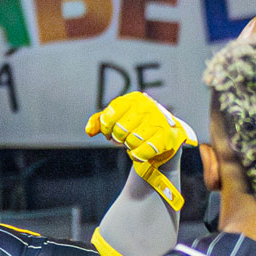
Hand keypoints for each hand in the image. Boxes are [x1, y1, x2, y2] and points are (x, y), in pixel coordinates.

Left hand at [86, 92, 195, 210]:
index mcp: (134, 99)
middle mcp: (148, 106)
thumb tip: (89, 131)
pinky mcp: (166, 138)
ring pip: (131, 142)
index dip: (106, 129)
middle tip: (125, 139)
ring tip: (136, 143)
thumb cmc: (136, 130)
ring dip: (130, 147)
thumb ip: (99, 123)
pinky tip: (140, 153)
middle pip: (119, 131)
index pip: (108, 117)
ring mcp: (159, 121)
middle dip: (119, 139)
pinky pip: (141, 152)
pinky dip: (137, 156)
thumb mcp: (116, 122)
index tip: (110, 132)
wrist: (161, 143)